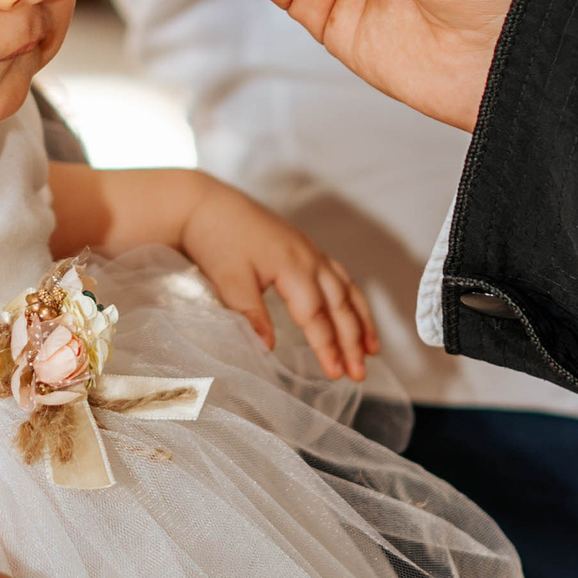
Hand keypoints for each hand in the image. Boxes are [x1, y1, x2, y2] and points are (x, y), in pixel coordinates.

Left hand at [177, 174, 376, 378]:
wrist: (205, 203)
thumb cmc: (216, 239)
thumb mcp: (229, 280)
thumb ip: (251, 315)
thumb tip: (268, 350)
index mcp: (293, 266)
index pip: (316, 315)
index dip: (327, 346)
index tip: (336, 373)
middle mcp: (310, 258)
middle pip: (339, 305)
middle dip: (352, 341)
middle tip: (359, 373)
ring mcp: (311, 251)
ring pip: (346, 290)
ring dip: (361, 320)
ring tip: (372, 350)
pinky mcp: (306, 248)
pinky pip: (339, 276)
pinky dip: (352, 298)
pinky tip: (355, 313)